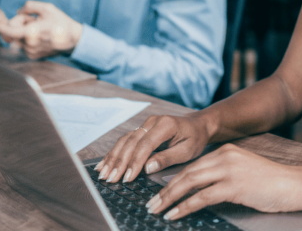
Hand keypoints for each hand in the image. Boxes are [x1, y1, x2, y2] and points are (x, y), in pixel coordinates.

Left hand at [12, 0, 82, 58]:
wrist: (74, 39)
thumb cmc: (61, 22)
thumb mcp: (47, 7)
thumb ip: (28, 6)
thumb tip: (17, 12)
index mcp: (30, 33)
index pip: (7, 30)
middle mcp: (28, 45)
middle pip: (12, 32)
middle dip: (18, 23)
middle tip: (33, 19)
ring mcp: (30, 52)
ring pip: (17, 38)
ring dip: (23, 31)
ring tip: (38, 27)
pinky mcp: (32, 56)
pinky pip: (23, 44)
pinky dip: (27, 38)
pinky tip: (40, 35)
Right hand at [95, 114, 211, 184]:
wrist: (197, 125)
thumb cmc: (194, 138)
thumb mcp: (187, 151)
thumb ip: (167, 158)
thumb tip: (147, 168)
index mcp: (165, 125)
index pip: (145, 145)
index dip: (135, 162)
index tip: (127, 178)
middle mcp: (152, 122)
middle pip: (131, 143)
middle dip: (119, 162)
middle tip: (110, 179)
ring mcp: (145, 124)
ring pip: (124, 141)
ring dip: (113, 158)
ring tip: (103, 174)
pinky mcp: (141, 130)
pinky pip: (125, 141)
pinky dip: (114, 153)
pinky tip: (104, 164)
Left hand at [143, 144, 301, 219]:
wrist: (295, 184)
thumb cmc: (272, 183)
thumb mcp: (243, 173)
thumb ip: (223, 176)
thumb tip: (200, 191)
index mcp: (225, 152)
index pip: (192, 166)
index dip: (173, 180)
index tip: (159, 192)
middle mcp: (224, 157)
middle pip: (186, 173)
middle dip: (165, 190)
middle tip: (151, 203)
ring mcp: (228, 170)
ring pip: (189, 183)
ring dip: (169, 198)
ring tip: (157, 210)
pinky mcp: (234, 186)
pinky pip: (202, 197)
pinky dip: (185, 206)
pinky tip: (175, 214)